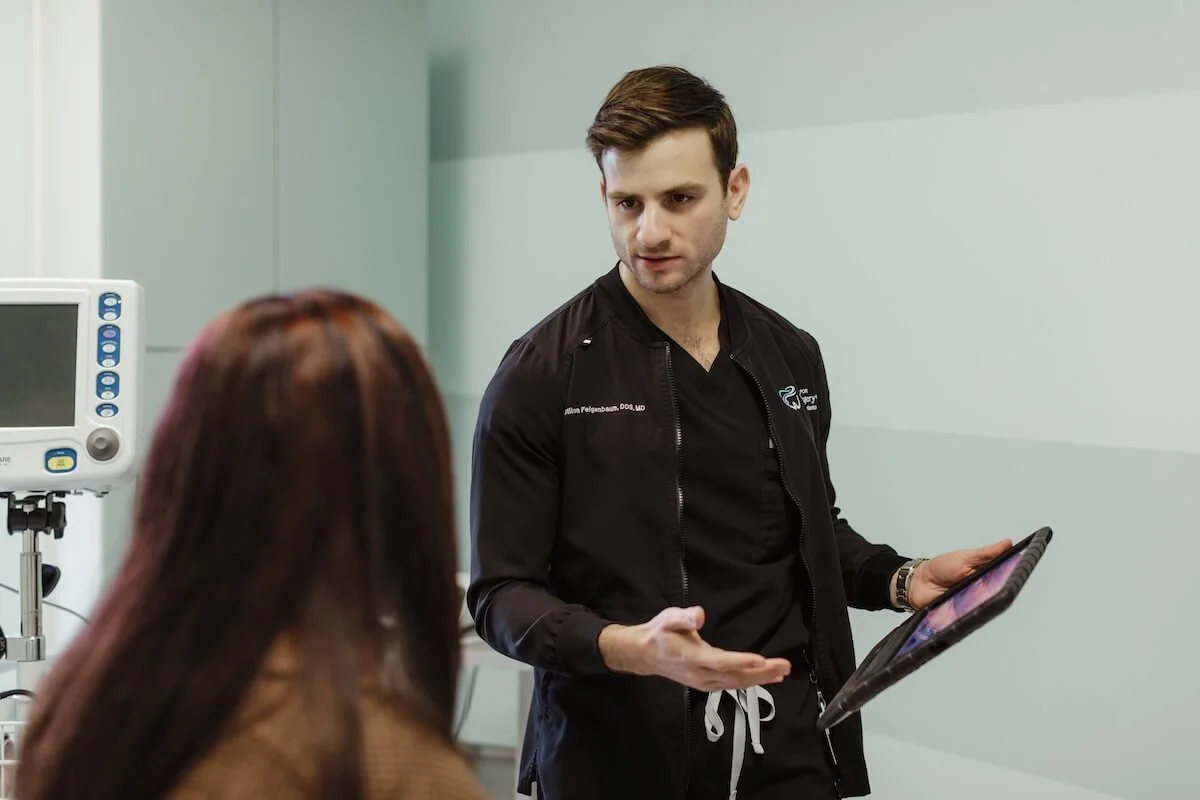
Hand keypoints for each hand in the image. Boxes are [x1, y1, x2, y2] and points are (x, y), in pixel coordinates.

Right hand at [599, 606, 790, 691]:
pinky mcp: (707, 685)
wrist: (645, 655)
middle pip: (735, 676)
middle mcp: (700, 674)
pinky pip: (732, 686)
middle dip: (762, 673)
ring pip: (736, 684)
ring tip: (782, 672)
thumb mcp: (668, 618)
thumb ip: (684, 617)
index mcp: (692, 658)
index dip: (741, 662)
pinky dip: (750, 682)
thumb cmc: (660, 633)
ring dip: (761, 679)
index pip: (721, 661)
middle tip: (784, 666)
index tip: (762, 660)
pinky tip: (764, 677)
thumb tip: (699, 614)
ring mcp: (704, 683)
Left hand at [903, 538, 1012, 610]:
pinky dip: (970, 616)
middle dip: (997, 592)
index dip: (1012, 578)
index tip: (1019, 573)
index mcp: (985, 576)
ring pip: (985, 609)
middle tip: (994, 585)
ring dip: (983, 603)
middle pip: (997, 596)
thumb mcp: (965, 557)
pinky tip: (968, 610)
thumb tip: (1007, 543)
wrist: (918, 583)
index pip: (1004, 578)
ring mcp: (972, 604)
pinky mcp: (962, 616)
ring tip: (978, 596)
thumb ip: (986, 553)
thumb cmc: (941, 568)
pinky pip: (970, 619)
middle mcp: (981, 592)